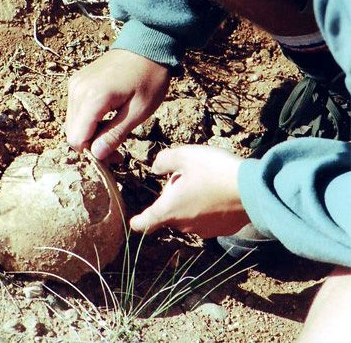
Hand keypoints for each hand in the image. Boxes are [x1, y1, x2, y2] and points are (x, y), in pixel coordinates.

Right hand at [66, 49, 170, 159]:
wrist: (147, 45)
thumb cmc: (149, 77)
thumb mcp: (138, 111)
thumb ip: (114, 134)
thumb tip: (97, 156)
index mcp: (92, 97)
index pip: (77, 139)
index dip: (93, 153)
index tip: (114, 156)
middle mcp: (77, 90)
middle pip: (72, 133)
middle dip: (91, 145)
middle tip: (117, 149)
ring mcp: (75, 83)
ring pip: (73, 123)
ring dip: (90, 133)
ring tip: (114, 132)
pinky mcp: (77, 81)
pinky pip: (76, 110)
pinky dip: (88, 120)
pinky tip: (107, 118)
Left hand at [130, 145, 249, 237]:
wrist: (252, 190)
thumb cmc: (214, 171)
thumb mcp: (184, 155)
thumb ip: (164, 160)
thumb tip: (155, 167)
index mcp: (170, 209)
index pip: (145, 223)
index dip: (137, 222)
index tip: (133, 221)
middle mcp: (184, 225)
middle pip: (170, 213)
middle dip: (173, 198)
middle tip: (186, 177)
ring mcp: (204, 230)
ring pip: (189, 216)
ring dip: (191, 203)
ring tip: (207, 182)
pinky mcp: (221, 230)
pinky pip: (208, 219)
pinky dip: (208, 208)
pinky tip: (220, 193)